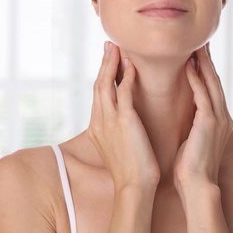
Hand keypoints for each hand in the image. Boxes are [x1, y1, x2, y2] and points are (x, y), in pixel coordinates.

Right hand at [87, 42, 159, 193]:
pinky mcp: (123, 121)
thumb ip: (116, 134)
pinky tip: (131, 65)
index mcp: (98, 128)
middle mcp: (99, 122)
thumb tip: (123, 127)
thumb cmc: (131, 171)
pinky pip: (123, 91)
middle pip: (98, 85)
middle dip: (104, 64)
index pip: (99, 96)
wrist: (134, 187)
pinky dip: (126, 76)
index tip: (109, 62)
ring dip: (111, 64)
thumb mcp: (118, 150)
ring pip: (106, 84)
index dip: (103, 77)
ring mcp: (109, 121)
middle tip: (109, 46)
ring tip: (116, 48)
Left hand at [174, 43, 232, 197]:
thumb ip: (194, 125)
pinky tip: (190, 67)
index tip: (198, 56)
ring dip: (204, 65)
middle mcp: (222, 117)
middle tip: (201, 43)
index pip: (212, 90)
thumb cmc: (191, 167)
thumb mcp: (194, 141)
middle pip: (215, 82)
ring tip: (197, 47)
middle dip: (208, 62)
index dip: (206, 72)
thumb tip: (186, 117)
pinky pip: (202, 95)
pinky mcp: (208, 123)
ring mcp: (218, 119)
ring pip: (211, 85)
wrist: (196, 186)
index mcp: (218, 121)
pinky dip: (196, 80)